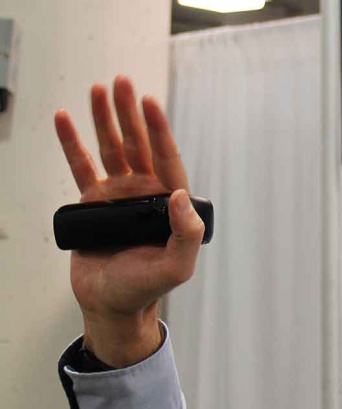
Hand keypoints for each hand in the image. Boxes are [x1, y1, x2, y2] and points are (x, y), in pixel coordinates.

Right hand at [54, 76, 203, 365]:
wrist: (111, 304)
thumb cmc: (146, 288)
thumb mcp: (175, 267)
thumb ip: (187, 234)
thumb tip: (182, 195)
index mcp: (169, 205)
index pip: (166, 160)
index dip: (159, 131)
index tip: (149, 102)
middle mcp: (145, 194)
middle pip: (138, 145)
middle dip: (130, 113)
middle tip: (122, 82)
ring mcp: (118, 196)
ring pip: (111, 149)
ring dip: (104, 119)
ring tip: (99, 89)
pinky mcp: (93, 203)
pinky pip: (81, 166)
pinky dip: (72, 142)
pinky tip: (66, 118)